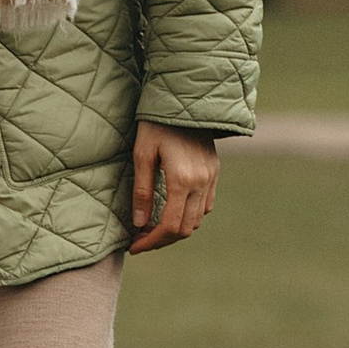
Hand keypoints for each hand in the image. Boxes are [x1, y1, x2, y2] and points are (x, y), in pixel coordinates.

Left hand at [128, 124, 218, 253]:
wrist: (186, 100)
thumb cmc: (156, 124)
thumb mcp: (142, 155)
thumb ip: (142, 191)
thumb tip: (139, 224)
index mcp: (182, 180)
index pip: (169, 226)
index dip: (151, 242)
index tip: (133, 247)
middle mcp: (201, 182)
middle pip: (184, 228)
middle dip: (161, 240)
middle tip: (139, 241)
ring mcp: (211, 178)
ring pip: (197, 220)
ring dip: (175, 229)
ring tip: (151, 228)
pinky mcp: (214, 172)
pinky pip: (205, 205)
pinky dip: (188, 216)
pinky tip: (169, 211)